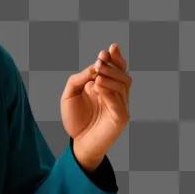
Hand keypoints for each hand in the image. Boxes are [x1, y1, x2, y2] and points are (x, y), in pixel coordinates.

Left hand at [60, 44, 131, 169]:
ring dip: (111, 76)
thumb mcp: (70, 95)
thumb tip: (93, 69)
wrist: (78, 144)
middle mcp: (117, 95)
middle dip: (112, 65)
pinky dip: (109, 92)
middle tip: (100, 61)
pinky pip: (119, 102)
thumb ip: (78, 79)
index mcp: (108, 87)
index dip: (116, 58)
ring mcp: (121, 106)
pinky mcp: (120, 118)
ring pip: (124, 85)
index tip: (108, 49)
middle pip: (124, 74)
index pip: (118, 68)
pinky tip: (98, 86)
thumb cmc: (75, 120)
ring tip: (97, 73)